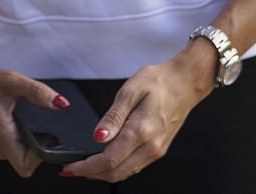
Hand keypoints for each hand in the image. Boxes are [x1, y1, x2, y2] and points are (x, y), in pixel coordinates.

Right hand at [0, 56, 68, 177]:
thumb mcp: (12, 81)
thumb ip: (37, 92)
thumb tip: (61, 103)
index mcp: (3, 136)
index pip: (26, 166)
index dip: (42, 157)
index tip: (50, 137)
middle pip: (27, 161)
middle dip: (41, 147)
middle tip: (47, 124)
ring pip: (22, 153)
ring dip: (32, 139)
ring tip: (36, 117)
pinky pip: (16, 144)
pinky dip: (25, 135)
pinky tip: (26, 116)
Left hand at [61, 39, 216, 182]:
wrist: (186, 82)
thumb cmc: (160, 81)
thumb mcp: (131, 89)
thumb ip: (114, 115)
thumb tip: (98, 137)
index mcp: (141, 131)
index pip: (108, 160)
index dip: (86, 167)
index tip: (69, 167)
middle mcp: (150, 147)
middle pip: (115, 173)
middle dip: (90, 174)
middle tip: (70, 170)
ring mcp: (155, 151)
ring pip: (125, 173)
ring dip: (102, 174)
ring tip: (84, 166)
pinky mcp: (158, 150)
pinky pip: (133, 166)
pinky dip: (116, 168)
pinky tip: (106, 161)